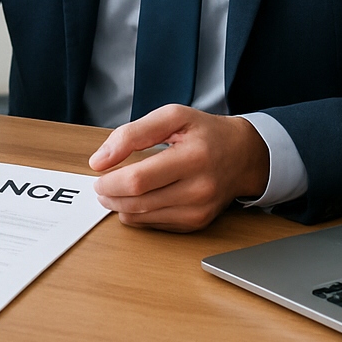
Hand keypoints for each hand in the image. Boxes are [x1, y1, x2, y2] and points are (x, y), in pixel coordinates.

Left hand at [88, 106, 269, 232]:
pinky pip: (155, 225)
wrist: (244, 155)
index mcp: (194, 157)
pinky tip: (137, 199)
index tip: (98, 175)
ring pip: (143, 217)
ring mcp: (199, 210)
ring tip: (115, 191)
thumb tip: (99, 160)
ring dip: (120, 206)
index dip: (110, 181)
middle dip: (110, 195)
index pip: (139, 180)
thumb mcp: (172, 117)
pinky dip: (138, 214)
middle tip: (101, 185)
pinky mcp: (197, 223)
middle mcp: (200, 189)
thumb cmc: (206, 133)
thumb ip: (132, 134)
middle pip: (138, 202)